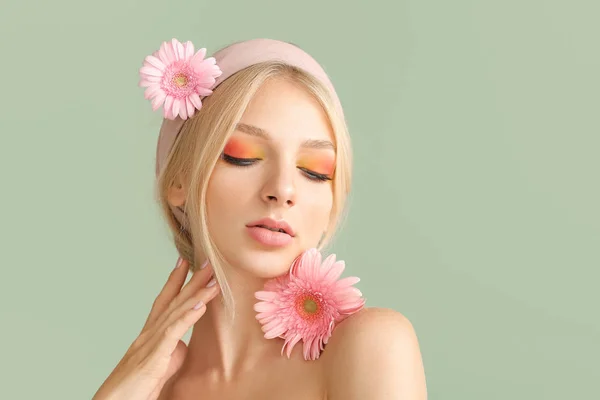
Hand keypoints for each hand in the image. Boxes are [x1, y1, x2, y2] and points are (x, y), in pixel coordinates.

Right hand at [92, 258, 219, 399]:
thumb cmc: (133, 389)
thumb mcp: (158, 366)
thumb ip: (171, 352)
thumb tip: (182, 343)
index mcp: (149, 335)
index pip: (163, 301)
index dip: (175, 281)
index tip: (185, 261)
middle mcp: (148, 334)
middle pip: (172, 301)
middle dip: (191, 279)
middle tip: (207, 260)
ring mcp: (149, 344)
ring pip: (175, 312)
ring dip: (196, 294)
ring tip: (213, 280)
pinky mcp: (153, 358)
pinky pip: (173, 333)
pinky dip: (188, 317)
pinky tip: (201, 305)